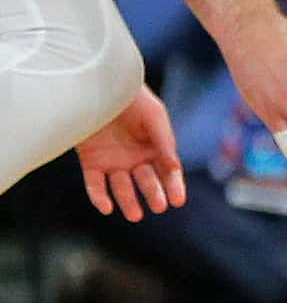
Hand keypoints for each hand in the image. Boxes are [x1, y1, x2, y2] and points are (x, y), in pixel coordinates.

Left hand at [75, 89, 183, 221]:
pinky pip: (95, 184)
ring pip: (121, 187)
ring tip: (135, 215)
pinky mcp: (91, 162)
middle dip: (153, 194)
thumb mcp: (155, 118)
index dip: (174, 187)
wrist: (99, 87)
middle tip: (158, 206)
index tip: (178, 201)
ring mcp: (113, 161)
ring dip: (128, 201)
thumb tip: (174, 170)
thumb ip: (164, 143)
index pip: (168, 173)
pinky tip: (107, 207)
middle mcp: (135, 158)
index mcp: (155, 148)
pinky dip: (100, 197)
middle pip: (146, 182)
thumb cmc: (133, 99)